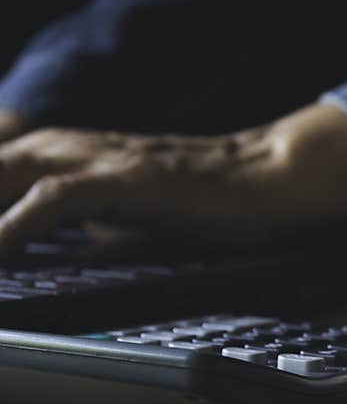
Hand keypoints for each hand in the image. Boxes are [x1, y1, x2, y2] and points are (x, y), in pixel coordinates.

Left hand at [0, 103, 346, 252]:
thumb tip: (40, 255)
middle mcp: (71, 148)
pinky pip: (52, 199)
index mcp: (68, 157)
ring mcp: (98, 159)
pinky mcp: (126, 177)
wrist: (265, 178)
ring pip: (6, 172)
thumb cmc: (203, 201)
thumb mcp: (125, 216)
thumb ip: (80, 228)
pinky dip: (14, 229)